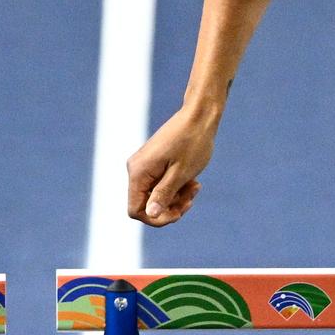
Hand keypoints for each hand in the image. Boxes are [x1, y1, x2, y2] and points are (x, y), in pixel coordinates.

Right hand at [127, 108, 214, 225]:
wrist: (198, 116)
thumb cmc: (193, 143)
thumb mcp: (181, 173)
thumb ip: (164, 194)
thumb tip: (150, 214)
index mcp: (139, 172)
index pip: (135, 210)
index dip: (156, 218)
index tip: (179, 213)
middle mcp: (136, 169)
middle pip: (146, 204)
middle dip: (170, 206)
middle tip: (192, 198)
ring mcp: (144, 166)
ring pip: (155, 195)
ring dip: (176, 197)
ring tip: (195, 186)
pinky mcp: (153, 163)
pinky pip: (160, 184)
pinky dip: (175, 186)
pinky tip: (192, 181)